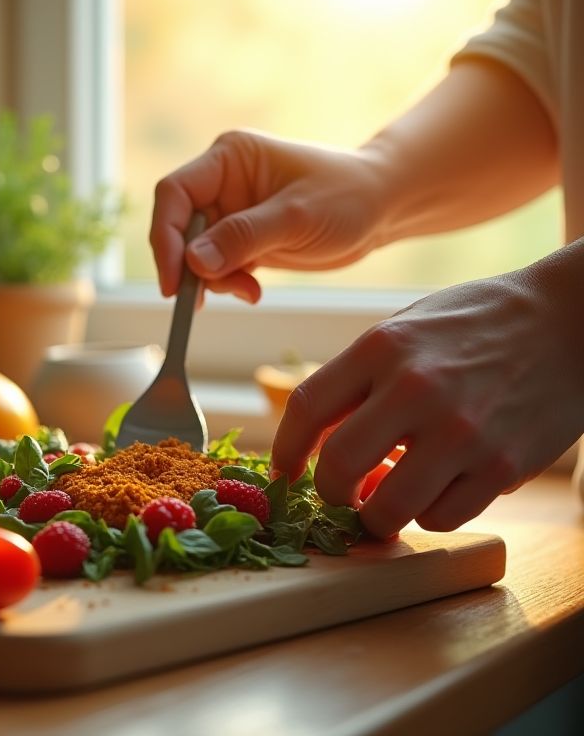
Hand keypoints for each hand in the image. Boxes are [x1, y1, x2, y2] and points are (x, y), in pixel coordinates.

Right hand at [150, 130, 387, 300]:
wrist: (382, 208)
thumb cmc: (348, 196)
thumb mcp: (296, 216)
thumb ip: (243, 237)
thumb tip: (194, 262)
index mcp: (228, 158)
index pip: (174, 193)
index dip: (166, 237)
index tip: (173, 280)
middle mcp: (222, 182)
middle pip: (179, 227)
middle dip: (189, 265)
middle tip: (202, 299)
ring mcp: (230, 212)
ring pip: (194, 253)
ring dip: (212, 280)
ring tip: (247, 291)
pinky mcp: (241, 239)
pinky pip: (215, 266)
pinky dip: (227, 284)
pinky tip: (253, 291)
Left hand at [271, 243, 583, 536]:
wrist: (569, 321)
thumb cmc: (474, 325)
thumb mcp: (404, 329)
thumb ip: (359, 380)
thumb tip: (317, 441)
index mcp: (382, 347)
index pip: (306, 409)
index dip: (284, 452)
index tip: (284, 472)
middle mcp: (415, 389)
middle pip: (337, 469)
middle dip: (328, 494)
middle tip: (337, 495)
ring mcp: (461, 432)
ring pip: (388, 510)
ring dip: (376, 516)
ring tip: (384, 500)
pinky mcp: (503, 466)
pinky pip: (441, 517)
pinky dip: (428, 514)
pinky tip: (434, 490)